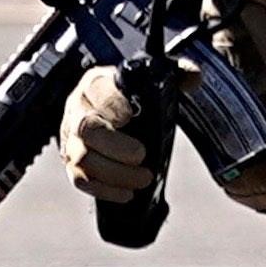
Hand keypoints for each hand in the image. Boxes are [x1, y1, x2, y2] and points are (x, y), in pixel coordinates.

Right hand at [69, 64, 171, 247]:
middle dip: (115, 146)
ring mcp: (71, 139)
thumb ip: (177, 74)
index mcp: (96, 83)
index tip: (131, 116)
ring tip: (143, 178)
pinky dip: (104, 190)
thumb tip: (194, 77)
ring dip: (114, 173)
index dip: (112, 104)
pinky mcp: (72, 164)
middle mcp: (78, 110)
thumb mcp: (154, 78)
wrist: (113, 114)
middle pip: (86, 128)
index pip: (97, 90)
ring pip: (81, 159)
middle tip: (141, 156)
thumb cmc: (134, 97)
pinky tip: (127, 193)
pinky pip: (80, 180)